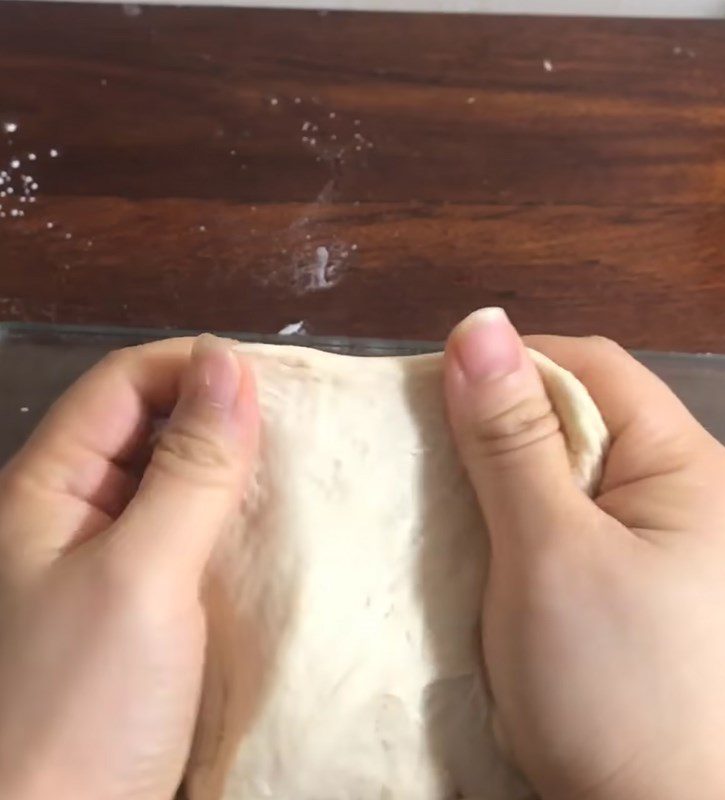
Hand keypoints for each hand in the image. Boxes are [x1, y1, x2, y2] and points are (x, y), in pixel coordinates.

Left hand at [0, 335, 258, 799]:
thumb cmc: (82, 708)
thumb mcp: (142, 576)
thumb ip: (188, 469)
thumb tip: (229, 363)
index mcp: (48, 487)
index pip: (124, 383)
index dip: (195, 368)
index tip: (274, 387)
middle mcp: (71, 514)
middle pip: (148, 425)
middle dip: (220, 415)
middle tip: (300, 432)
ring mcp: (106, 563)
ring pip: (173, 481)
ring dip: (233, 470)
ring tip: (300, 476)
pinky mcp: (141, 606)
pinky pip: (189, 537)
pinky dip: (232, 522)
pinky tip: (274, 533)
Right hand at [443, 308, 724, 799]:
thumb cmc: (609, 688)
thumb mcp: (547, 552)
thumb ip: (512, 438)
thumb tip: (479, 323)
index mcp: (692, 470)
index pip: (594, 369)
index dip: (512, 364)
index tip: (436, 392)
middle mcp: (697, 498)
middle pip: (589, 420)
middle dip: (508, 425)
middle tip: (433, 453)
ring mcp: (680, 551)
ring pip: (580, 477)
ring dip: (514, 477)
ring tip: (453, 497)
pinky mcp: (655, 595)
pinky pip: (585, 528)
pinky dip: (533, 524)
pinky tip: (495, 546)